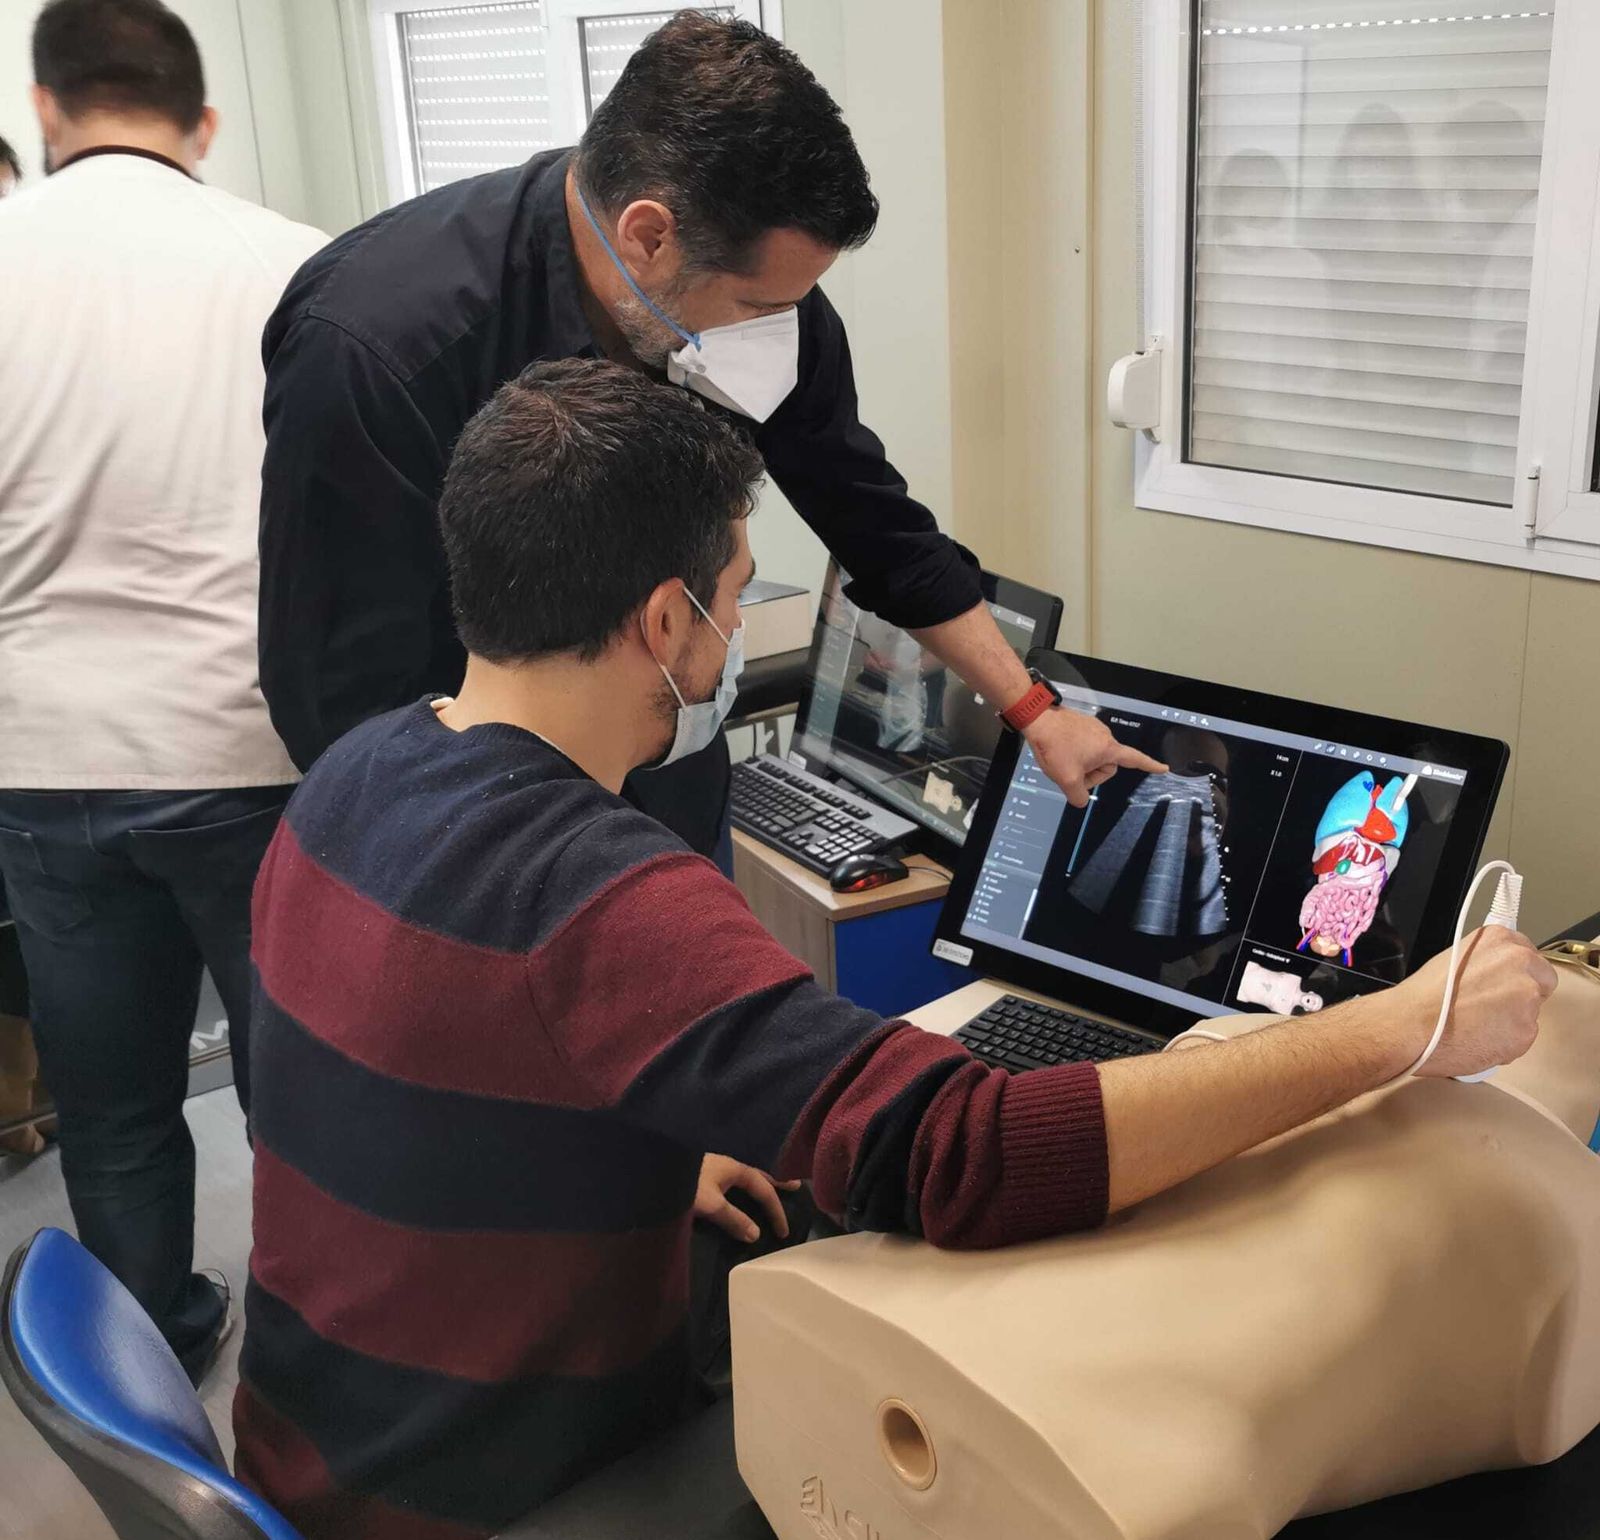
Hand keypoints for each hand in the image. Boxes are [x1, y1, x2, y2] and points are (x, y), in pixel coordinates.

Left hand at [694, 1154, 800, 1243]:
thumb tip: (756, 1234)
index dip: (776, 1210)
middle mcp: (728, 1163)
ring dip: (759, 1181)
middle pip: (758, 1174)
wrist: (654, 1168)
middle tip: (793, 1185)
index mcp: (734, 1168)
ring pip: (744, 1174)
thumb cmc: (684, 1184)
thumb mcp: (710, 1205)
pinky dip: (743, 1183)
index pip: (763, 1188)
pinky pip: (732, 1176)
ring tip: (770, 1186)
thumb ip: (734, 1219)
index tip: (784, 1232)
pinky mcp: (703, 1170)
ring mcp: (715, 1165)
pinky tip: (736, 1186)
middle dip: (775, 1181)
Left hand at [1023, 707, 1166, 807]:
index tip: (1163, 768)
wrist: (1037, 719)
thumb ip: (1078, 797)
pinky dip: (1074, 753)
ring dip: (1080, 764)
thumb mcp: (1066, 780)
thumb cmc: (1055, 747)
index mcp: (1108, 749)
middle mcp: (1105, 736)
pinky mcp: (1081, 725)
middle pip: (1106, 766)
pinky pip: (1083, 746)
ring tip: (1061, 759)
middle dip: (1090, 774)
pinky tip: (1059, 751)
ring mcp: (1093, 729)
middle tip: (1070, 773)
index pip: (1135, 759)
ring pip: (1092, 757)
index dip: (1150, 766)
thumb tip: (1081, 800)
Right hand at [1390, 925, 1557, 1078]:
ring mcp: (1527, 997)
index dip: (1515, 973)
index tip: (1502, 983)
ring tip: (1477, 1025)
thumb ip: (1486, 961)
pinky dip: (1507, 1042)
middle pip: (1542, 981)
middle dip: (1523, 995)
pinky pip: (1524, 1038)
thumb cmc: (1423, 996)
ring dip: (1512, 1020)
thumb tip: (1498, 975)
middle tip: (1493, 1007)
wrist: (1410, 1024)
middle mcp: (1520, 962)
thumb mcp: (1455, 957)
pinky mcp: (1527, 1030)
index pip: (1530, 955)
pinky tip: (1480, 1038)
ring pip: (1532, 1013)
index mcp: (1500, 939)